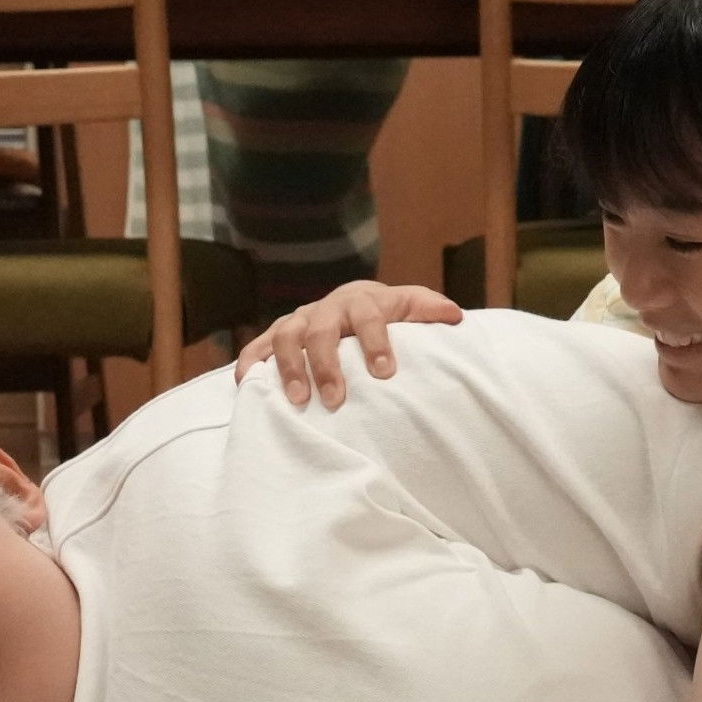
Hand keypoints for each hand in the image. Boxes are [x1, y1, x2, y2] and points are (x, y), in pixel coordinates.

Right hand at [230, 281, 464, 409]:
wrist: (353, 305)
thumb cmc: (387, 314)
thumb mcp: (410, 307)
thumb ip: (429, 310)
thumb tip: (455, 316)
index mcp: (362, 300)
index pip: (368, 316)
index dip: (375, 341)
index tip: (385, 372)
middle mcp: (325, 308)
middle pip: (320, 330)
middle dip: (326, 365)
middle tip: (335, 400)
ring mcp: (298, 320)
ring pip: (285, 337)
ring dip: (288, 368)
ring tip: (298, 401)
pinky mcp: (276, 335)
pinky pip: (256, 347)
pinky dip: (249, 364)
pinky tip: (247, 387)